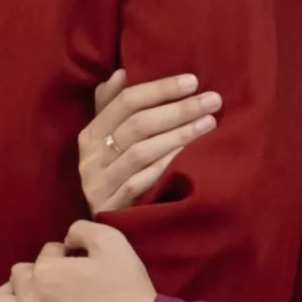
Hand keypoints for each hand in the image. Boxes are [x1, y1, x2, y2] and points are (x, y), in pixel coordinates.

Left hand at [0, 220, 155, 301]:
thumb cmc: (129, 290)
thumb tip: (67, 238)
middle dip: (37, 273)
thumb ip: (83, 229)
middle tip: (60, 283)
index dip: (63, 256)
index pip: (45, 254)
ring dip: (8, 294)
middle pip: (19, 276)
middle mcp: (30, 298)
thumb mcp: (113, 242)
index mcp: (46, 270)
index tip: (79, 264)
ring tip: (21, 295)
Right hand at [79, 68, 220, 213]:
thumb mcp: (109, 142)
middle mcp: (90, 158)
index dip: (159, 89)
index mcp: (90, 135)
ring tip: (209, 122)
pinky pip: (141, 181)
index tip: (193, 81)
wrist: (106, 228)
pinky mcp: (111, 207)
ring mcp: (99, 183)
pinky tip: (190, 154)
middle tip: (211, 100)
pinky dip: (166, 164)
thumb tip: (121, 73)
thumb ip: (112, 107)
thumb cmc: (115, 177)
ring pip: (141, 152)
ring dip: (179, 134)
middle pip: (137, 125)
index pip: (125, 102)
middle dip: (177, 109)